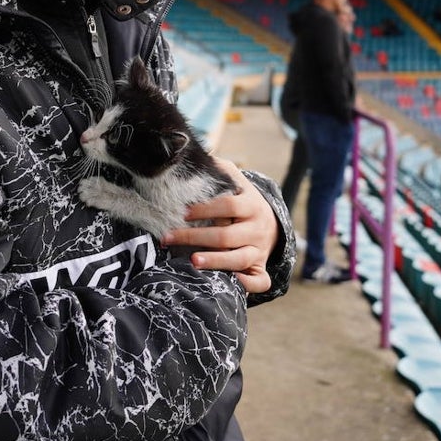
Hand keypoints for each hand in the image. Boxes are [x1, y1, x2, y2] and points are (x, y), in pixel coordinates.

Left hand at [160, 158, 279, 293]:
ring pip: (240, 259)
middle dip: (196, 237)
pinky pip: (259, 281)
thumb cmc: (242, 202)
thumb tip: (200, 156)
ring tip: (192, 261)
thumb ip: (221, 170)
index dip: (206, 208)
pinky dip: (246, 285)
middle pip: (227, 235)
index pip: (229, 205)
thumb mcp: (236, 182)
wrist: (270, 224)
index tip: (183, 212)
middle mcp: (257, 228)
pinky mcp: (260, 268)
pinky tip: (229, 284)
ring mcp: (260, 250)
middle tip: (170, 238)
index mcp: (251, 204)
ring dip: (216, 261)